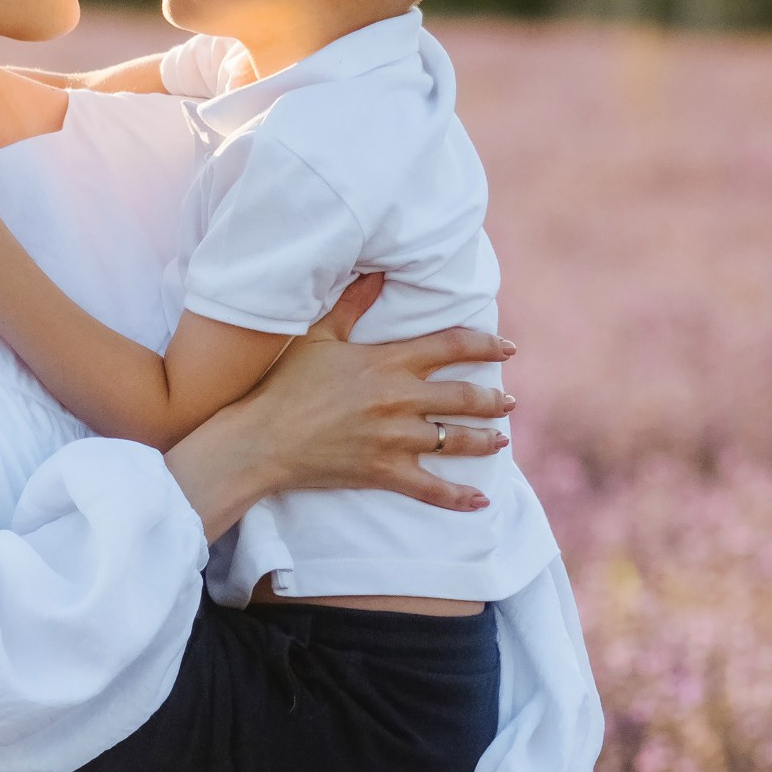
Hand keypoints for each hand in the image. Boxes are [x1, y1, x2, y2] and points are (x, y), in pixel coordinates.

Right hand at [235, 324, 514, 510]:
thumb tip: (377, 271)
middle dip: (494, 400)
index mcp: (388, 362)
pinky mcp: (383, 472)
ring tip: (501, 440)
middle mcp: (399, 399)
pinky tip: (481, 500)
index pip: (452, 347)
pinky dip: (459, 496)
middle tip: (509, 401)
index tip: (507, 348)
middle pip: (465, 397)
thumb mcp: (319, 335)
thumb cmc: (285, 384)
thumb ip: (353, 303)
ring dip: (485, 440)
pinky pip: (431, 488)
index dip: (486, 345)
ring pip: (455, 440)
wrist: (262, 439)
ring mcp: (394, 439)